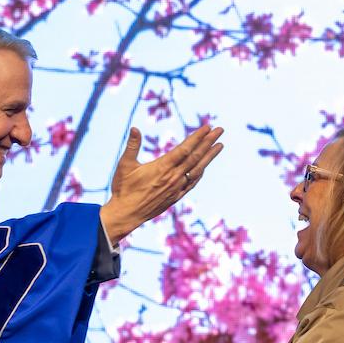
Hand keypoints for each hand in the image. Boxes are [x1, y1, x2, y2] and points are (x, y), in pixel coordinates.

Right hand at [99, 124, 224, 241]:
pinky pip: (192, 183)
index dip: (197, 137)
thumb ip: (132, 146)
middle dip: (209, 142)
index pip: (185, 149)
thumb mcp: (125, 165)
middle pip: (195, 157)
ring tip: (219, 146)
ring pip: (197, 170)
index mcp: (162, 167)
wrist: (126, 214)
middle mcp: (173, 177)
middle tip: (220, 130)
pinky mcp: (175, 197)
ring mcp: (176, 188)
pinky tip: (204, 167)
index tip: (207, 127)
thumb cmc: (123, 189)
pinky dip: (200, 173)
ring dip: (209, 157)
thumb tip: (135, 128)